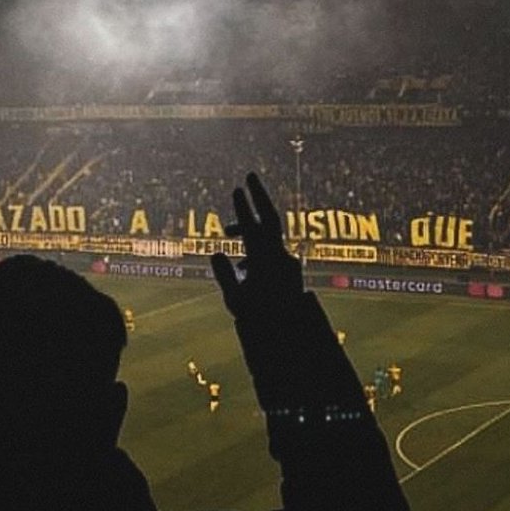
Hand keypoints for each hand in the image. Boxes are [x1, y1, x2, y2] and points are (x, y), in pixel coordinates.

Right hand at [210, 172, 301, 317]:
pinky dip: (256, 250)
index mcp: (266, 262)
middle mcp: (281, 257)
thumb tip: (216, 253)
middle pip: (271, 218)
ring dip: (250, 230)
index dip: (243, 207)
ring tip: (229, 233)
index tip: (236, 188)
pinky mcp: (290, 269)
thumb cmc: (261, 321)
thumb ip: (224, 276)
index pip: (253, 227)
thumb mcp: (236, 302)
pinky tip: (243, 268)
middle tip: (250, 177)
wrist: (293, 333)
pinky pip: (271, 251)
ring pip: (269, 235)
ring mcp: (288, 262)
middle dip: (259, 196)